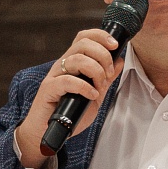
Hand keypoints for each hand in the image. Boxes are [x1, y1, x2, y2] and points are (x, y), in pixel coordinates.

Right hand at [13, 28, 124, 166]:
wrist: (48, 132)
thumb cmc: (70, 113)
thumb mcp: (95, 94)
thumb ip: (106, 79)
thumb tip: (119, 61)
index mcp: (73, 62)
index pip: (84, 37)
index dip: (100, 36)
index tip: (116, 45)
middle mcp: (63, 65)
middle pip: (83, 44)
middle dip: (102, 55)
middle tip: (109, 73)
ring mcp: (54, 76)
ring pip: (77, 59)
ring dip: (95, 71)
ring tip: (100, 87)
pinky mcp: (49, 89)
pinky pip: (67, 80)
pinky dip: (84, 87)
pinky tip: (91, 95)